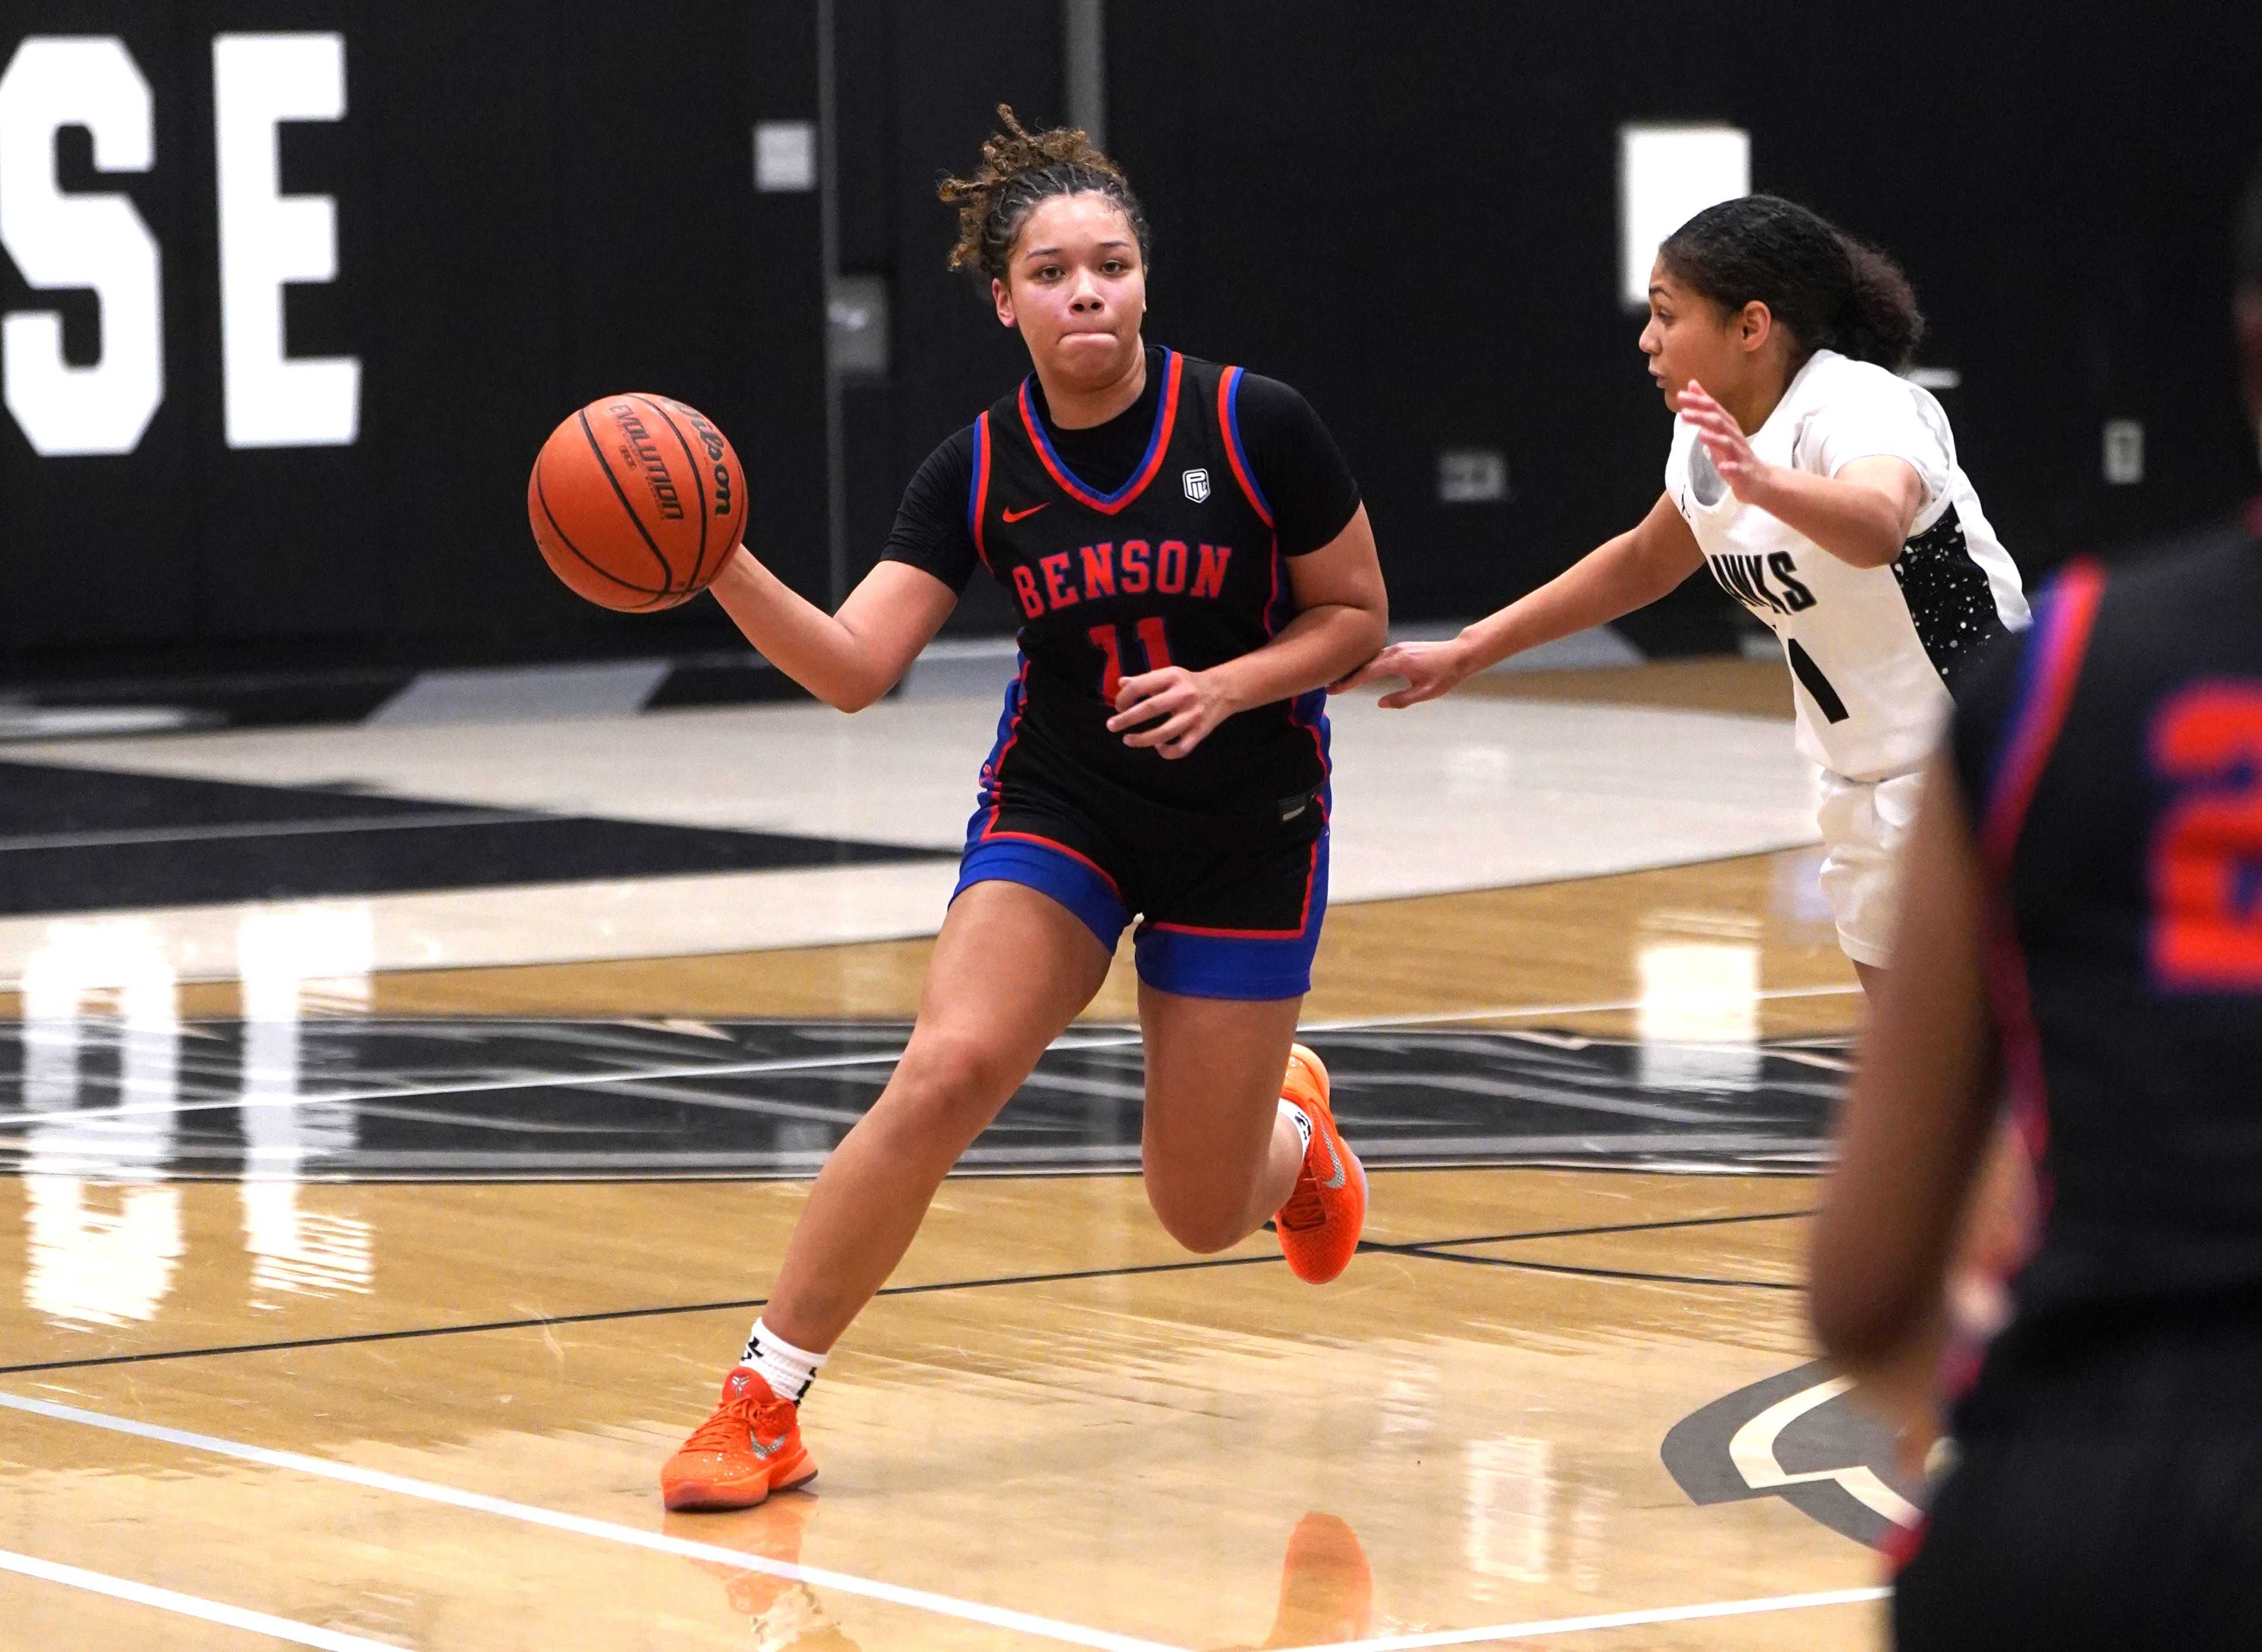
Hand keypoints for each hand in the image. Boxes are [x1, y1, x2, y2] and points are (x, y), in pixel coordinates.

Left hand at [1107, 666, 1233, 758]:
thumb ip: (1144, 680)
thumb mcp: (1168, 675)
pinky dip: (1167, 752)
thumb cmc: (1188, 683)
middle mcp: (1183, 695)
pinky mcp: (1200, 731)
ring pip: (1164, 733)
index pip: (1141, 685)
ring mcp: (1192, 715)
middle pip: (1150, 708)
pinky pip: (1181, 749)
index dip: (1124, 697)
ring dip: (1142, 739)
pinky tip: (1158, 748)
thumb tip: (1120, 684)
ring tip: (1127, 740)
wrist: (1223, 689)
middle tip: (1111, 726)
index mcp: (1172, 677)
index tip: (1118, 706)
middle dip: (1126, 719)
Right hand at [1330, 637, 1476, 707]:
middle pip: (1365, 663)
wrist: (1460, 654)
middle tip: (1330, 687)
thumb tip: (1380, 703)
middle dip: (1347, 675)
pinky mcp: (1402, 647)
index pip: (1367, 672)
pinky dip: (1368, 664)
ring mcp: (1398, 647)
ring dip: (1357, 668)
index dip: (1349, 682)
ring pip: (1371, 658)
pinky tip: (1362, 670)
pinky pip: (1379, 655)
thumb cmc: (1445, 675)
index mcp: (1398, 662)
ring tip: (1343, 680)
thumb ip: (1402, 699)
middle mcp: (1395, 651)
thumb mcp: (1425, 693)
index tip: (1334, 689)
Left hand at [1674, 381, 1774, 503]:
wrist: (1760, 479)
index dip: (1698, 402)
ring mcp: (1740, 455)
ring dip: (1715, 439)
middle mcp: (1734, 437)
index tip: (1681, 396)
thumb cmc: (1735, 453)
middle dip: (1703, 417)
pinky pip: (1738, 470)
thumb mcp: (1718, 429)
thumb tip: (1691, 385)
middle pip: (1719, 424)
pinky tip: (1723, 467)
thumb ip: (1705, 409)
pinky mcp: (1744, 473)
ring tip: (1701, 435)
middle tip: (1684, 412)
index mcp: (1727, 427)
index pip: (1713, 410)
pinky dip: (1731, 467)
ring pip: (1729, 444)